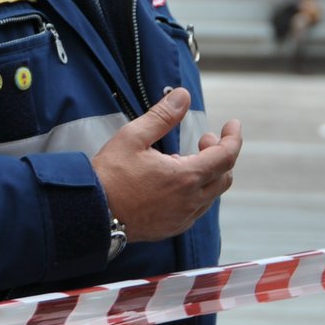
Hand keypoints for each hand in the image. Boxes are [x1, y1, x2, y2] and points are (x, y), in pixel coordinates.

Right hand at [91, 87, 242, 243]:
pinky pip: (196, 209)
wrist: (90, 213)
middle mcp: (189, 201)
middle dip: (220, 154)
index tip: (232, 124)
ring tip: (183, 158)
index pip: (226, 156)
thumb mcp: (134, 137)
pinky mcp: (172, 228)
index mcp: (185, 177)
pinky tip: (174, 182)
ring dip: (207, 174)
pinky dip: (195, 191)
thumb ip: (163, 115)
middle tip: (203, 140)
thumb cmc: (109, 175)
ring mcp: (182, 218)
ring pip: (211, 194)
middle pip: (224, 176)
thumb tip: (183, 95)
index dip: (233, 138)